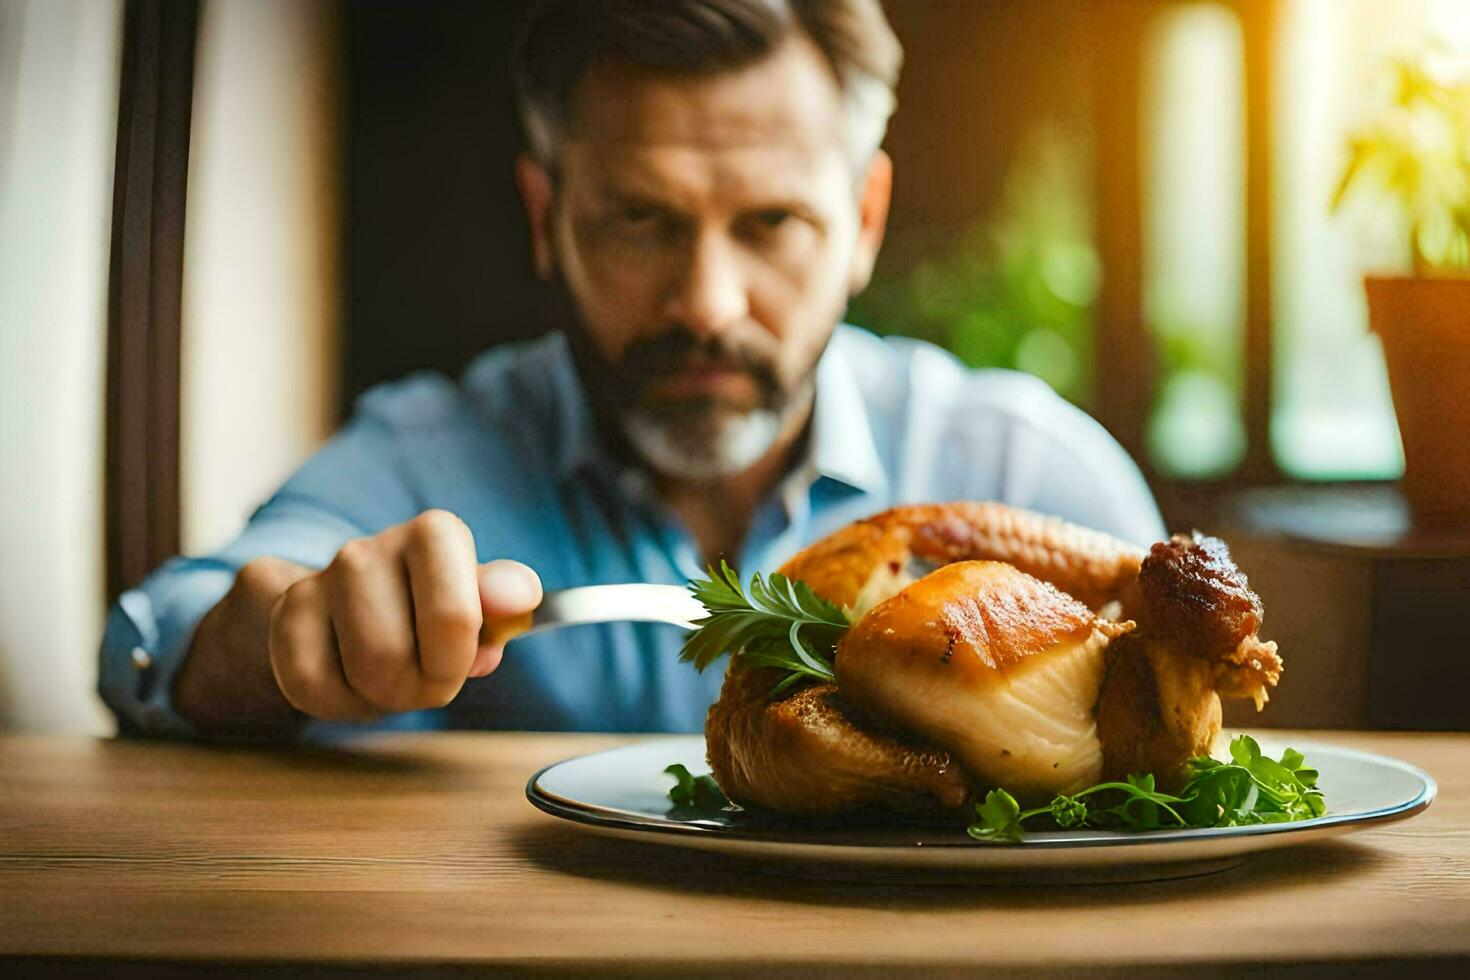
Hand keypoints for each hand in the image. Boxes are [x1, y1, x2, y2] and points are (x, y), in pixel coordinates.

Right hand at [265, 510, 541, 720]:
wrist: (350, 613)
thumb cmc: (430, 613)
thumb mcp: (480, 606)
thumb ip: (507, 600)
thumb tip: (517, 597)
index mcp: (433, 535)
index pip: (453, 618)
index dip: (456, 660)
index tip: (460, 662)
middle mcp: (368, 549)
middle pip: (398, 657)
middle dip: (419, 688)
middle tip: (423, 678)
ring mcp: (318, 580)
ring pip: (360, 673)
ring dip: (382, 698)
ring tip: (389, 677)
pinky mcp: (286, 617)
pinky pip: (312, 687)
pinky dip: (340, 704)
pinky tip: (351, 681)